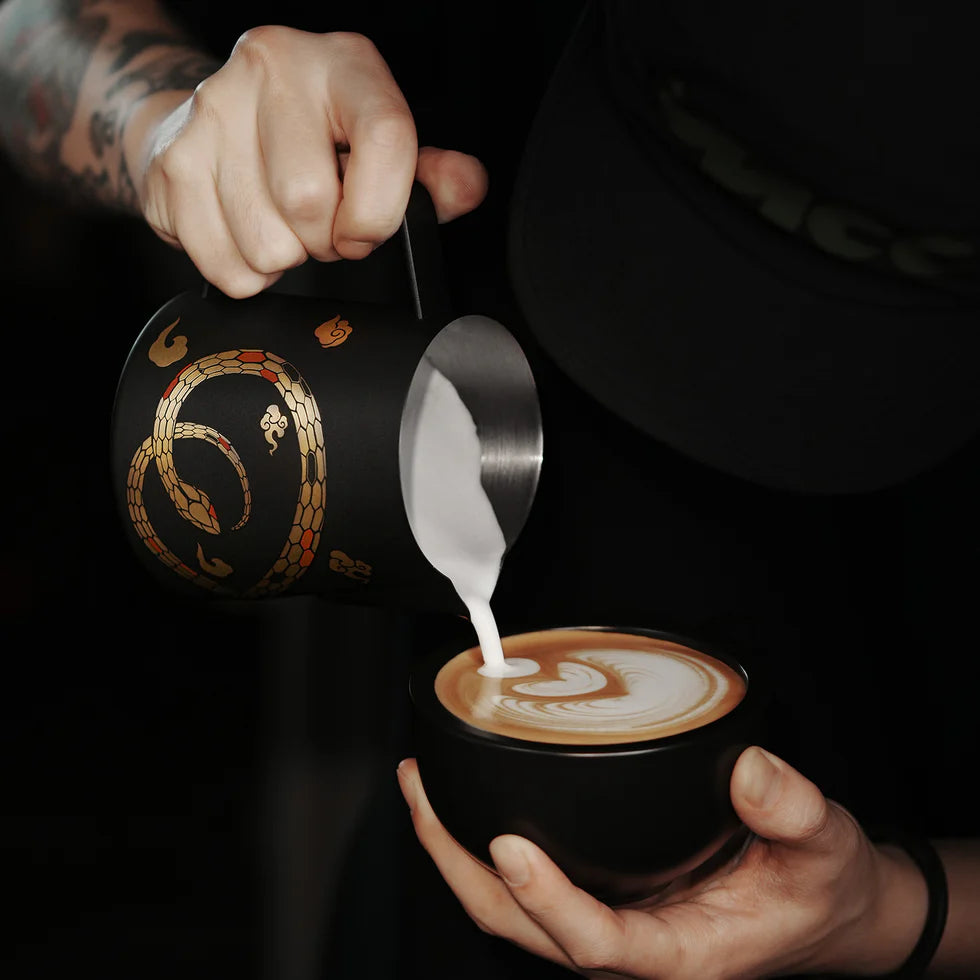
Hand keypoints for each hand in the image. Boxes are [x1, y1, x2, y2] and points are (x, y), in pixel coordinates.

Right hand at [126, 27, 487, 296]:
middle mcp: (273, 68)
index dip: (381, 210)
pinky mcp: (172, 160)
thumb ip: (429, 175)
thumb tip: (466, 186)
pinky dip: (245, 273)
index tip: (366, 230)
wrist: (214, 118)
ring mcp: (212, 110)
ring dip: (285, 260)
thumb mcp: (379, 144)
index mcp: (342, 63)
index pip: (385, 139)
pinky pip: (223, 263)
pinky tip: (248, 235)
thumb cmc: (312, 138)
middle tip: (320, 230)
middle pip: (309, 201)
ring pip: (265, 243)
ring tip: (284, 227)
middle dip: (324, 242)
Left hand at [397, 748, 928, 977]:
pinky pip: (529, 888)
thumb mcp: (827, 846)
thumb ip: (795, 810)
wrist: (828, 914)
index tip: (508, 844)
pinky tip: (470, 801)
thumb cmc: (820, 889)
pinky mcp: (607, 900)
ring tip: (422, 786)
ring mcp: (612, 926)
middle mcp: (632, 947)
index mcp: (681, 951)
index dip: (547, 901)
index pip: (597, 942)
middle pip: (520, 926)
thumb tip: (747, 770)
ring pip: (511, 912)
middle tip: (420, 789)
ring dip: (456, 852)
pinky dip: (486, 848)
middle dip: (457, 862)